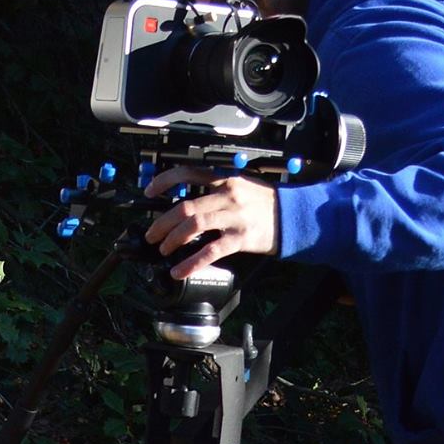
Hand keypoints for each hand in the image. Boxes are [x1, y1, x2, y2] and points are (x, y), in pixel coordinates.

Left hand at [142, 166, 279, 278]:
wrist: (293, 216)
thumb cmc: (265, 203)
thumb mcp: (241, 186)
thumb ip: (216, 191)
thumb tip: (187, 204)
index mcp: (225, 179)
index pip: (188, 173)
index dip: (165, 181)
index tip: (150, 191)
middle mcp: (227, 195)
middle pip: (185, 206)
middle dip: (163, 222)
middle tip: (152, 235)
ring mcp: (234, 217)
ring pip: (194, 225)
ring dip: (173, 239)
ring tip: (163, 249)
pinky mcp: (241, 238)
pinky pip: (211, 251)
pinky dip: (191, 262)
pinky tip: (179, 270)